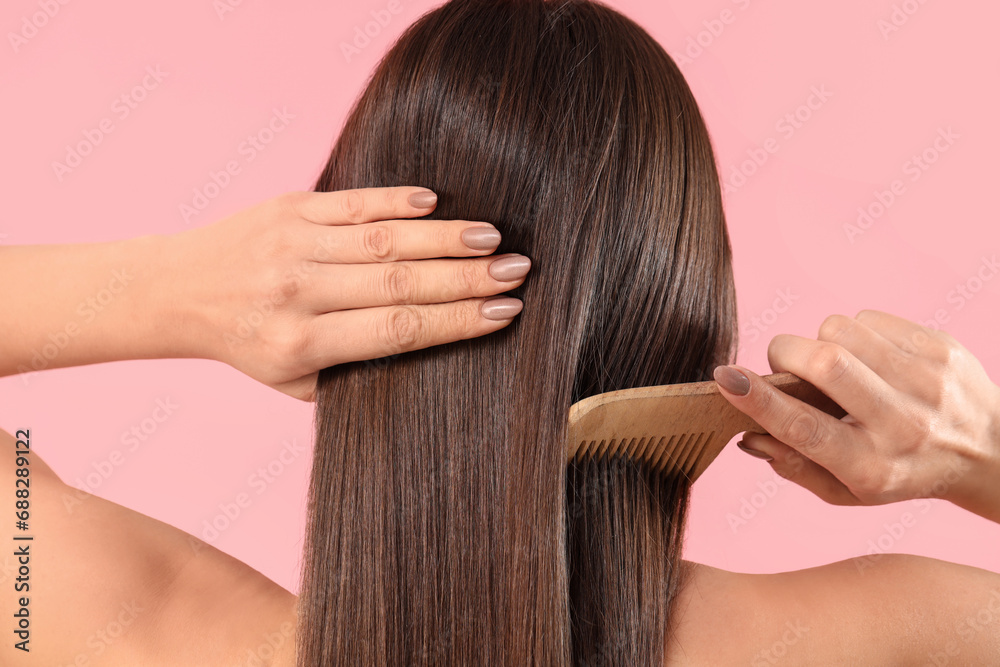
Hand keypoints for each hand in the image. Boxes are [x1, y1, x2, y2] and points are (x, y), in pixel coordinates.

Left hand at [166, 187, 529, 400]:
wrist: (179, 291)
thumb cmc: (249, 345)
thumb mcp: (295, 381)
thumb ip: (355, 370)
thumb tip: (433, 345)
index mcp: (301, 345)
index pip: (396, 331)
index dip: (456, 321)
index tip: (505, 313)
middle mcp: (296, 293)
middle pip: (398, 283)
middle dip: (466, 277)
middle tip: (517, 271)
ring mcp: (291, 244)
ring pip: (382, 240)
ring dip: (442, 237)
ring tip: (492, 238)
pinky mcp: (287, 208)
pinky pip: (350, 202)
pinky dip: (396, 200)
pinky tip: (435, 203)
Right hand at [713, 310, 999, 521]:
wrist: (991, 453)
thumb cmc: (902, 473)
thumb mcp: (848, 492)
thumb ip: (794, 467)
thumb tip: (748, 435)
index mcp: (872, 467)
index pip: (805, 428)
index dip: (759, 400)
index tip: (726, 377)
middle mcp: (903, 425)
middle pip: (825, 364)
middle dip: (786, 354)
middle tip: (784, 365)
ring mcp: (928, 381)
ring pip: (842, 331)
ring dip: (820, 342)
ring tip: (836, 366)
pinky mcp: (941, 348)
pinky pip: (869, 318)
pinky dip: (854, 333)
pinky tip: (870, 359)